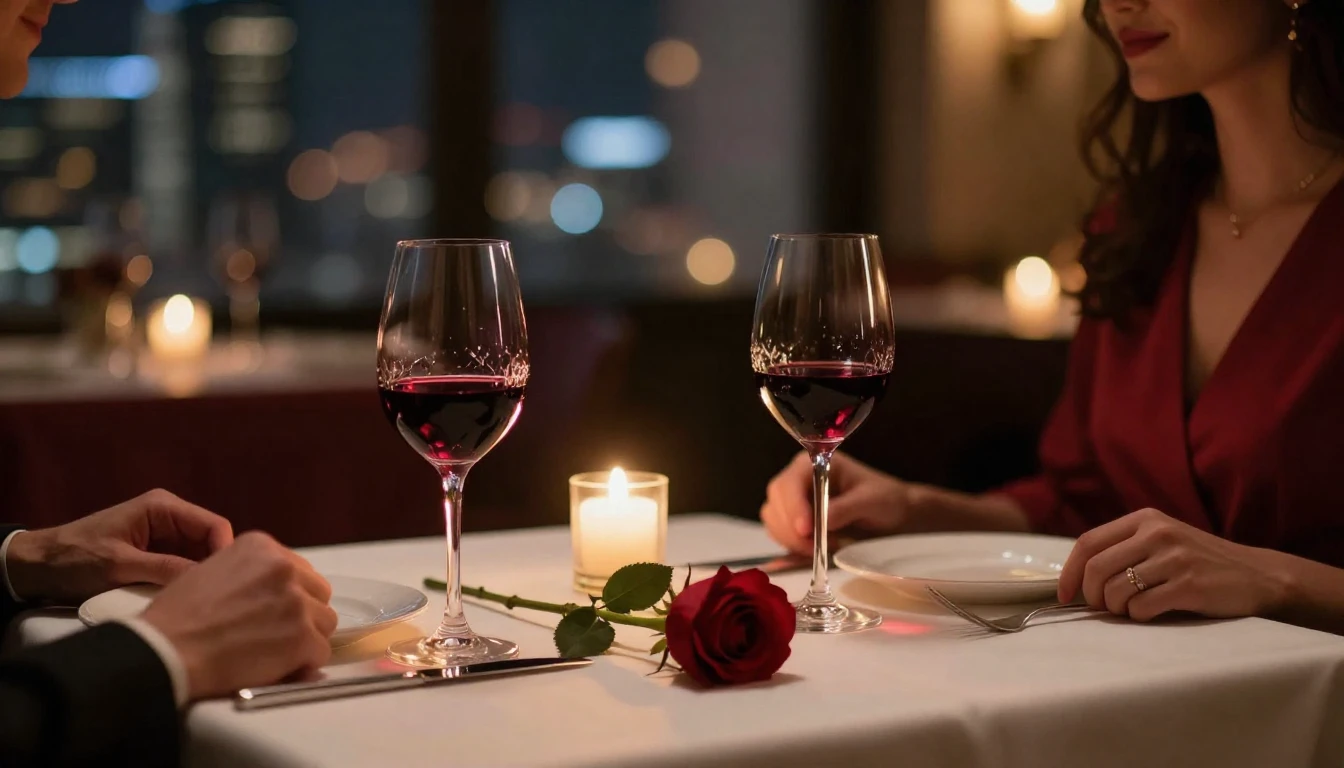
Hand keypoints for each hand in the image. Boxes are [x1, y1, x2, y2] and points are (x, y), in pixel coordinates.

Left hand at [7, 489, 233, 603]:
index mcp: (163, 507)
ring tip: (204, 602)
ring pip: (199, 556)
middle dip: (214, 567)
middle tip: (216, 598)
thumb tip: (209, 581)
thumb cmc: (75, 559)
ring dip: (200, 577)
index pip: (214, 526)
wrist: (37, 567)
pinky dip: (185, 582)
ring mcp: (163, 536)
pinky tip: (186, 600)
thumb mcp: (121, 566)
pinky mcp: (156, 554)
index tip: (224, 585)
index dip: (224, 554)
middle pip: (210, 541)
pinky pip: (182, 566)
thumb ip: (167, 569)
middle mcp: (169, 517)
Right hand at [141, 531, 337, 700]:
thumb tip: (275, 589)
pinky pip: (320, 652)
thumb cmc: (178, 617)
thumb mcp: (212, 568)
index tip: (273, 613)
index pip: (300, 571)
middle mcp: (284, 567)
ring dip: (305, 640)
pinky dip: (303, 664)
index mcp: (262, 546)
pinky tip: (277, 668)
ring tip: (273, 653)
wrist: (168, 650)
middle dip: (303, 615)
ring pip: (324, 623)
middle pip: (318, 594)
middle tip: (275, 635)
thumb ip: (250, 571)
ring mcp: (296, 601)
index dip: (290, 595)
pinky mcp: (302, 635)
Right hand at [760, 452, 908, 554]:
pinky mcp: (794, 519)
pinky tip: (814, 549)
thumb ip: (846, 507)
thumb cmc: (885, 499)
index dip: (794, 507)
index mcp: (815, 463)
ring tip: (821, 547)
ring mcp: (794, 499)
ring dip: (791, 539)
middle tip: (816, 547)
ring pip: (773, 519)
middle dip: (791, 528)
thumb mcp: (871, 501)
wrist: (893, 512)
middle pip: (776, 502)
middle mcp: (798, 478)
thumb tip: (822, 521)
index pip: (790, 483)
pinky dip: (791, 545)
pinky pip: (779, 532)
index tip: (806, 530)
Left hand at [1058, 507, 1290, 621]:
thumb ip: (1124, 549)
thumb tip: (1077, 580)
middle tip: (1103, 608)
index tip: (1065, 595)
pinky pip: (1142, 608)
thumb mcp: (1162, 541)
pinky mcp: (1189, 585)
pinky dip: (1140, 617)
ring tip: (1135, 609)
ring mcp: (1174, 558)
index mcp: (1145, 519)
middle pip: (1096, 569)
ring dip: (1118, 609)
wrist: (1257, 576)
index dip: (1070, 572)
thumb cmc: (1200, 562)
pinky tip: (1155, 612)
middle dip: (1092, 596)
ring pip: (1116, 591)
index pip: (1088, 542)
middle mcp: (1157, 533)